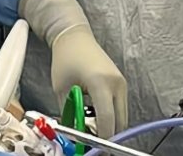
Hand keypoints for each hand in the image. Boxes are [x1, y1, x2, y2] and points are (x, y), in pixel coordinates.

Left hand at [18, 0, 127, 136]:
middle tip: (91, 141)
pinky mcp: (122, 84)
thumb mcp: (61, 89)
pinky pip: (120, 107)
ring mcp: (122, 83)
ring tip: (90, 125)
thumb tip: (74, 136)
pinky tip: (94, 114)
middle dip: (106, 134)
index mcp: (100, 83)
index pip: (107, 119)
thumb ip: (69, 114)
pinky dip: (110, 115)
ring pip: (122, 116)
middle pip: (119, 122)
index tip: (93, 147)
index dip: (101, 138)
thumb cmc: (65, 59)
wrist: (75, 37)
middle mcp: (116, 83)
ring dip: (109, 125)